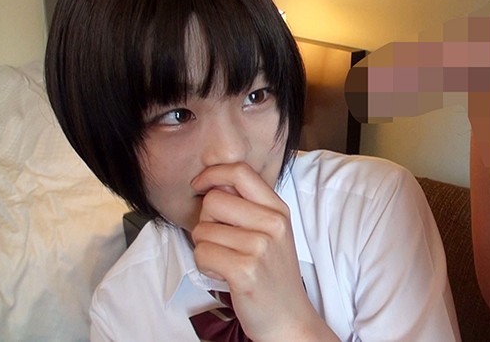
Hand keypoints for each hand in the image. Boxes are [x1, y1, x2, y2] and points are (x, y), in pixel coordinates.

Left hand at [190, 163, 335, 340]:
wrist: (288, 318)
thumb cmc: (273, 275)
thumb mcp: (272, 232)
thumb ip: (248, 205)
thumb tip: (213, 181)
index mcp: (279, 210)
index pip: (240, 171)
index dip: (212, 174)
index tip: (200, 185)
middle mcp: (273, 224)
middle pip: (213, 200)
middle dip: (206, 221)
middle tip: (222, 242)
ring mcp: (260, 247)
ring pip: (202, 230)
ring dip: (205, 248)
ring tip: (226, 261)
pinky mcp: (245, 270)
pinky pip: (201, 253)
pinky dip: (205, 266)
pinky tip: (223, 274)